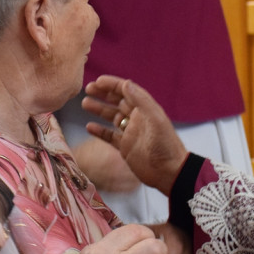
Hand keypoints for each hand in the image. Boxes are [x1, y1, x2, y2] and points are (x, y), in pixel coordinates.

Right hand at [83, 76, 188, 195]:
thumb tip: (126, 83)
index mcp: (145, 109)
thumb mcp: (155, 119)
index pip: (127, 91)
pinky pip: (109, 136)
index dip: (112, 84)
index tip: (98, 81)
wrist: (168, 172)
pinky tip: (89, 126)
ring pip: (111, 116)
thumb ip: (140, 100)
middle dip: (103, 94)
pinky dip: (99, 131)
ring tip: (85, 103)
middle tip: (88, 89)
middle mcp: (137, 118)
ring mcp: (130, 132)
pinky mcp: (125, 147)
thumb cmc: (165, 145)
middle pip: (117, 101)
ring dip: (99, 109)